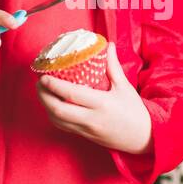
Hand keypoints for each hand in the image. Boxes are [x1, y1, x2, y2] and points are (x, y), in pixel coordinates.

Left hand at [37, 42, 152, 153]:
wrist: (142, 138)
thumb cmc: (134, 111)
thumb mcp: (124, 87)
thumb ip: (113, 66)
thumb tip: (108, 45)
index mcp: (102, 104)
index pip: (72, 94)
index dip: (54, 85)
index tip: (44, 76)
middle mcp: (91, 118)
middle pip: (58, 110)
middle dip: (43, 96)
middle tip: (39, 82)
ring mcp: (86, 129)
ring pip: (57, 120)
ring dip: (46, 106)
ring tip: (42, 91)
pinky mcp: (84, 136)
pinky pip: (63, 126)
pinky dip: (53, 115)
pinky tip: (51, 104)